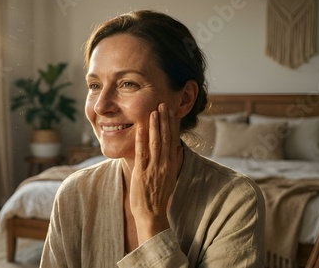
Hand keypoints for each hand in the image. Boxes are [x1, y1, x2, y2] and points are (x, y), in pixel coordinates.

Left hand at [130, 103, 182, 242]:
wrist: (152, 214)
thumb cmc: (158, 196)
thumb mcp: (170, 177)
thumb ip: (173, 162)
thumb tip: (177, 147)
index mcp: (171, 165)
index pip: (173, 140)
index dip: (172, 124)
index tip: (171, 111)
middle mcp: (165, 165)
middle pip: (166, 138)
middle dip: (165, 120)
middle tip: (163, 104)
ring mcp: (154, 169)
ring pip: (155, 143)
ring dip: (155, 126)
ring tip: (154, 111)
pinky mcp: (142, 173)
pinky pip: (142, 153)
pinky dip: (141, 139)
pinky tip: (141, 128)